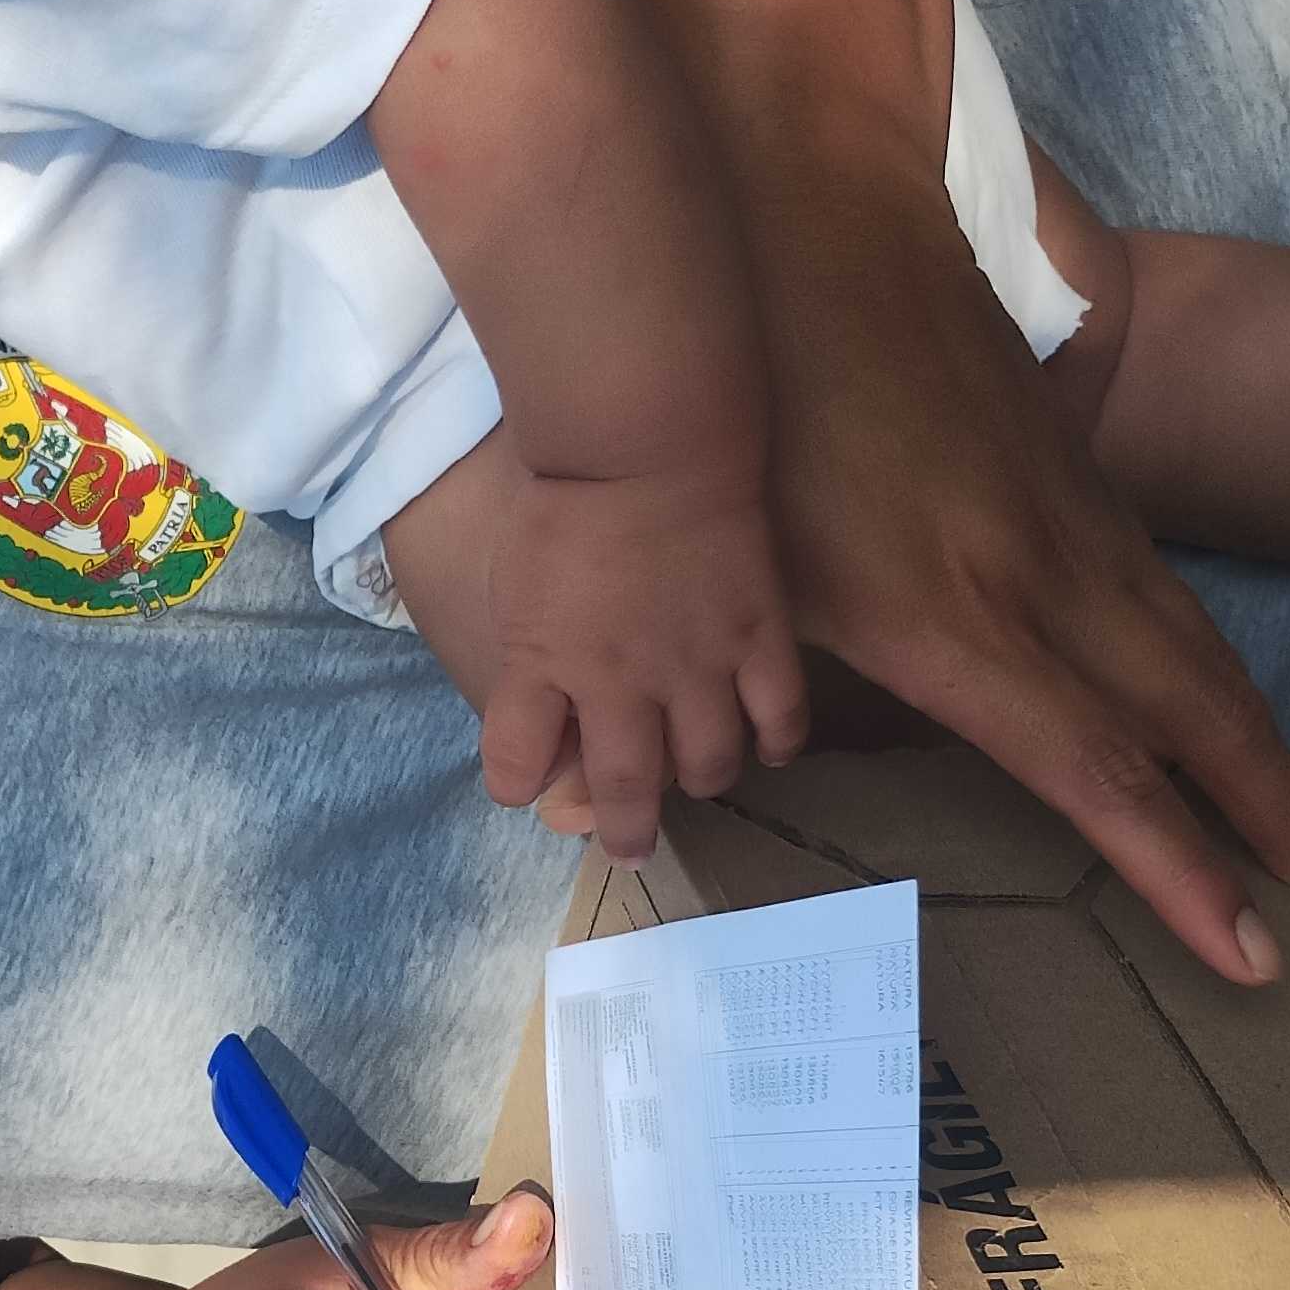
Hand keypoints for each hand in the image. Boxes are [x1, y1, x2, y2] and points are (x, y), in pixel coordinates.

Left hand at [482, 465, 811, 864]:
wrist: (645, 440)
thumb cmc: (566, 498)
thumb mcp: (511, 581)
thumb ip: (522, 649)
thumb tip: (530, 701)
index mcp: (543, 665)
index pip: (515, 763)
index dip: (517, 784)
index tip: (526, 789)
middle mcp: (618, 684)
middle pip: (623, 786)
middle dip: (625, 829)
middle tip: (630, 849)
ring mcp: (695, 664)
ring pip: (707, 763)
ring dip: (699, 783)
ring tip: (696, 785)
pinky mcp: (758, 635)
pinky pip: (779, 714)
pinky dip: (777, 742)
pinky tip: (770, 751)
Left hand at [742, 144, 1289, 982]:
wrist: (812, 220)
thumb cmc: (748, 410)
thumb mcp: (734, 577)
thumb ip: (753, 696)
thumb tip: (721, 791)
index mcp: (956, 625)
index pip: (1101, 779)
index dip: (1182, 876)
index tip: (1250, 956)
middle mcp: (1042, 578)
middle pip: (1195, 718)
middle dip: (1272, 819)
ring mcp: (1069, 518)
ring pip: (1195, 652)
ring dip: (1257, 749)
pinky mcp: (1069, 471)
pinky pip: (1164, 593)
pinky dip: (1208, 669)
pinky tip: (1211, 706)